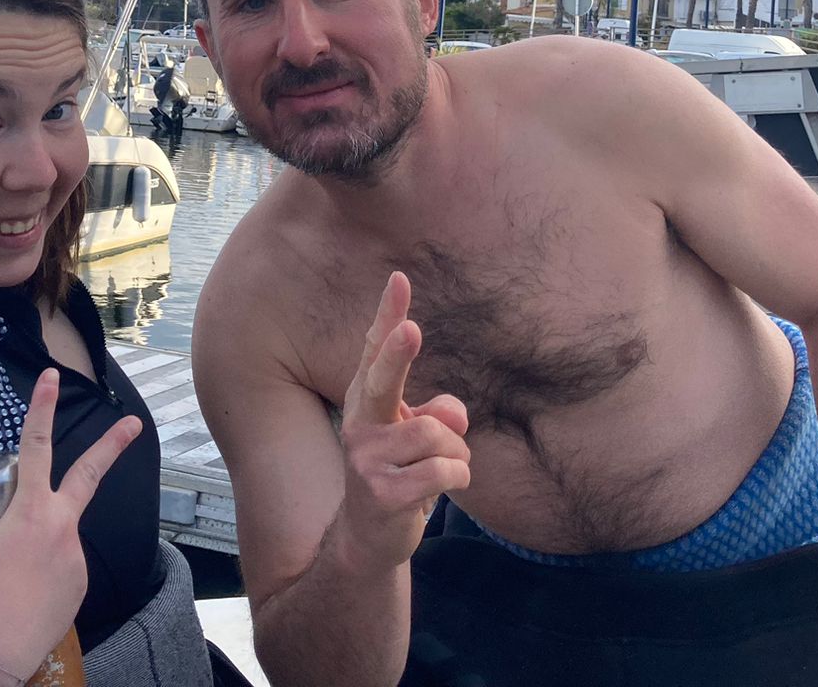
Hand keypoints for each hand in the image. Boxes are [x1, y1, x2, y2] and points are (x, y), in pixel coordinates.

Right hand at [0, 369, 140, 680]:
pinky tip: (22, 595)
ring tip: (9, 580)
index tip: (51, 377)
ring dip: (34, 548)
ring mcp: (75, 557)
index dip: (41, 408)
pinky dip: (40, 575)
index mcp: (30, 509)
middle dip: (112, 445)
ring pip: (54, 536)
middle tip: (133, 423)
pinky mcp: (80, 584)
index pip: (35, 446)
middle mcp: (61, 527)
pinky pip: (58, 568)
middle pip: (89, 475)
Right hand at [331, 271, 472, 574]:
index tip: (400, 279)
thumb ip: (439, 415)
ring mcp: (366, 459)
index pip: (375, 348)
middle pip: (382, 380)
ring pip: (437, 434)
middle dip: (398, 353)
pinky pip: (445, 471)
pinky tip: (438, 490)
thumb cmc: (401, 472)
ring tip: (442, 468)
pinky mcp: (382, 492)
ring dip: (456, 453)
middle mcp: (361, 423)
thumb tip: (455, 418)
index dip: (388, 313)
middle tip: (411, 329)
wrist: (368, 538)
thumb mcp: (421, 438)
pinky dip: (457, 478)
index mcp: (368, 400)